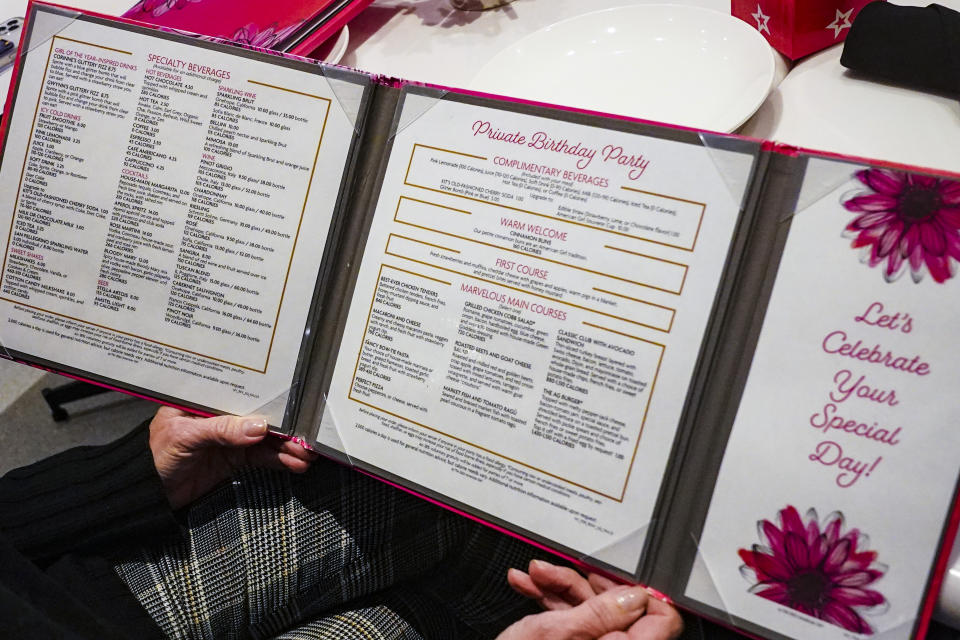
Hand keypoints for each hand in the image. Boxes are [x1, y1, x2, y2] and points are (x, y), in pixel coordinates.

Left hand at [148, 406, 317, 508]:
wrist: (146, 495)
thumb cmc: (154, 456)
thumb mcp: (185, 436)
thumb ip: (221, 430)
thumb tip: (259, 427)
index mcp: (206, 397)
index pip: (244, 391)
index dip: (270, 397)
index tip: (293, 407)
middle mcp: (221, 414)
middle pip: (261, 415)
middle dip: (286, 426)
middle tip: (307, 435)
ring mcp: (230, 437)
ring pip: (266, 438)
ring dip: (288, 446)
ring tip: (307, 454)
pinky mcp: (235, 458)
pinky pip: (263, 457)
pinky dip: (280, 460)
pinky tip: (296, 463)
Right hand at [497, 559, 682, 639]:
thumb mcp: (555, 633)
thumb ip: (599, 613)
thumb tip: (635, 595)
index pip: (663, 620)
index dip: (641, 592)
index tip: (615, 574)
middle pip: (622, 611)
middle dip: (586, 585)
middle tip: (561, 571)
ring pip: (593, 613)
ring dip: (561, 589)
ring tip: (536, 575)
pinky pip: (576, 624)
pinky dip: (554, 604)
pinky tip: (532, 588)